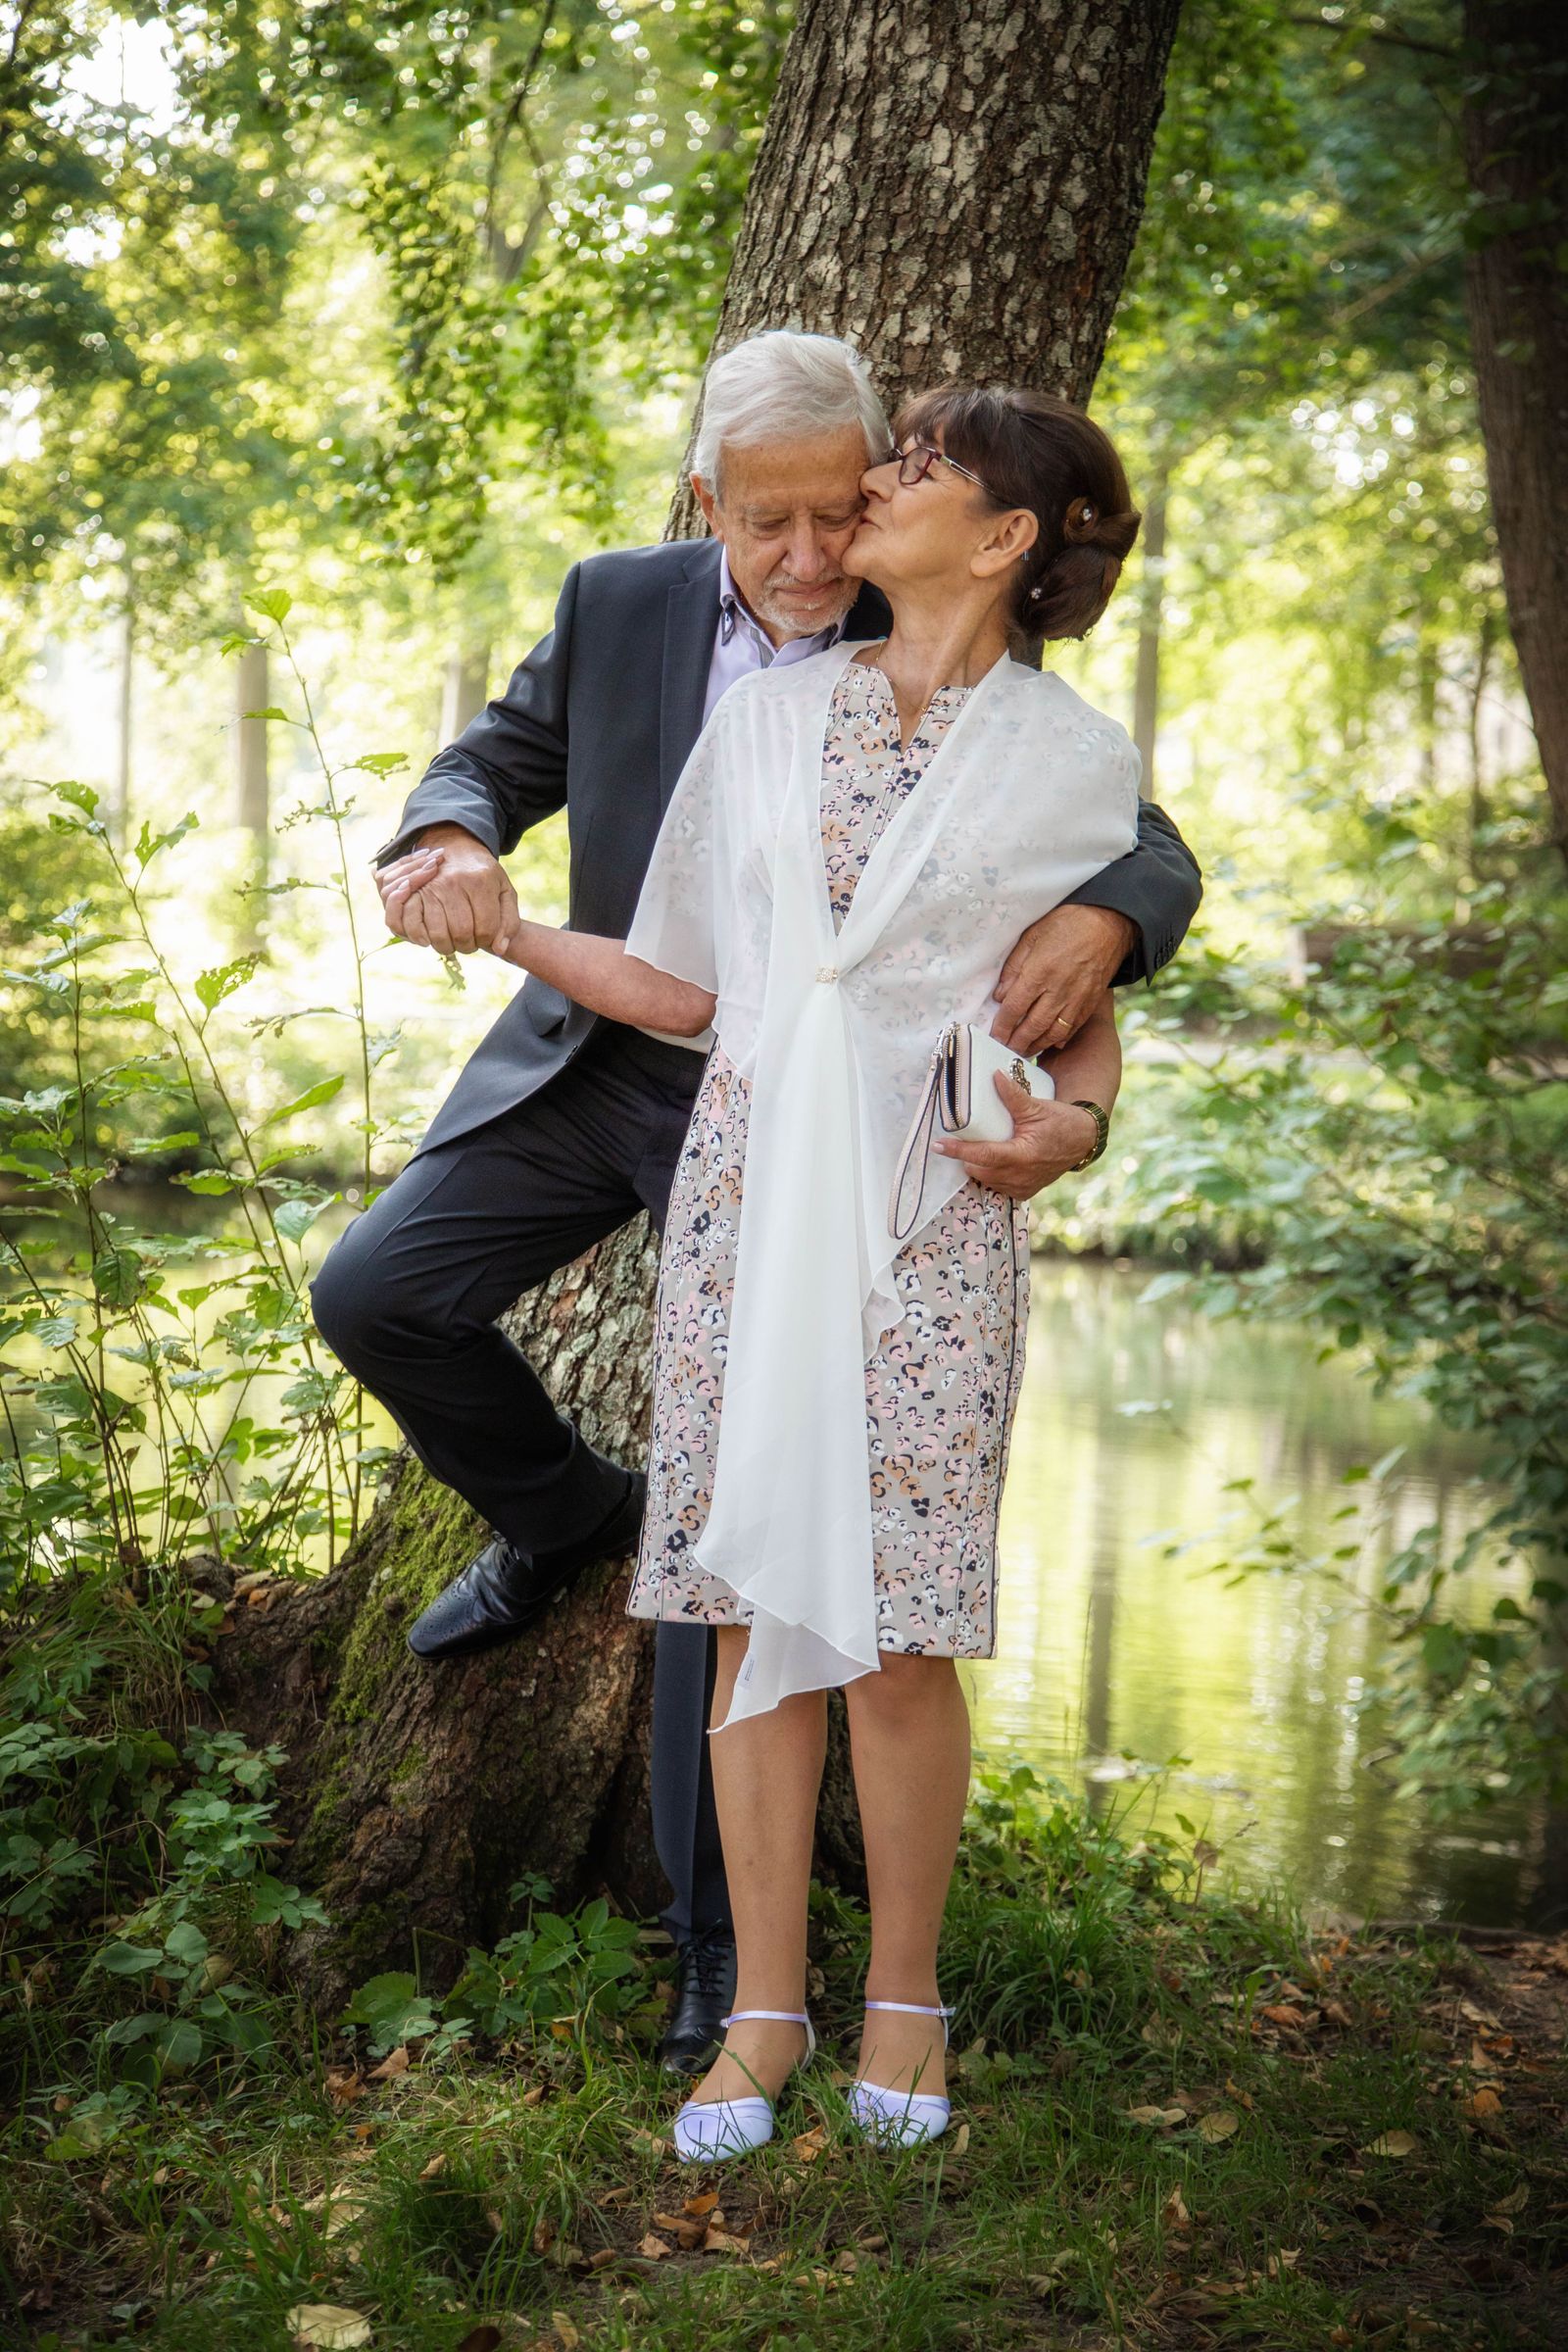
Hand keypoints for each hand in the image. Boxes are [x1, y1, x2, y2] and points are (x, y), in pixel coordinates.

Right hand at [376, 823, 520, 955]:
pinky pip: (411, 922)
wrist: (455, 846)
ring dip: (445, 945)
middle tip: (468, 943)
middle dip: (466, 946)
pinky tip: (430, 938)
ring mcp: (431, 885)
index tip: (484, 939)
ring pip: (437, 933)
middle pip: (461, 933)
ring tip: (452, 942)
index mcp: (481, 882)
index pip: (485, 929)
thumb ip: (509, 921)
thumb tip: (500, 948)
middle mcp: (454, 882)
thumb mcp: (504, 891)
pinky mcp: (413, 890)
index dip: (486, 941)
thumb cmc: (484, 875)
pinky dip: (419, 936)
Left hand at [933, 1071, 1099, 1199]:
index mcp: (1023, 1156)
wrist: (1082, 1142)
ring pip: (985, 1180)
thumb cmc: (1061, 1123)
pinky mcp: (1024, 1192)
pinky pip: (997, 1185)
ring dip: (979, 1165)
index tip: (939, 1145)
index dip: (958, 1151)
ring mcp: (1022, 1187)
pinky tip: (994, 1159)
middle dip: (967, 1156)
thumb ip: (1013, 1095)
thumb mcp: (1037, 1107)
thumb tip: (994, 1076)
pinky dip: (991, 1173)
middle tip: (963, 1139)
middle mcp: (1020, 1176)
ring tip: (980, 1147)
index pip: (982, 1156)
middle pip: (978, 1170)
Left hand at [988, 904, 1136, 1055]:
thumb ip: (1014, 966)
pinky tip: (1051, 1042)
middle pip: (1032, 1026)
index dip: (1002, 1026)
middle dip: (1017, 1042)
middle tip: (1005, 1050)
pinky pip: (1073, 1026)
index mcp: (1039, 972)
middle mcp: (1058, 990)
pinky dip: (1060, 1038)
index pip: (1014, 1007)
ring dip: (1036, 1045)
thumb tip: (1000, 994)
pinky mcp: (1091, 1001)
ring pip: (1053, 1032)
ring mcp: (1077, 999)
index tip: (994, 1036)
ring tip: (1024, 1052)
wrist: (1108, 922)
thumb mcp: (1032, 936)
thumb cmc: (1067, 923)